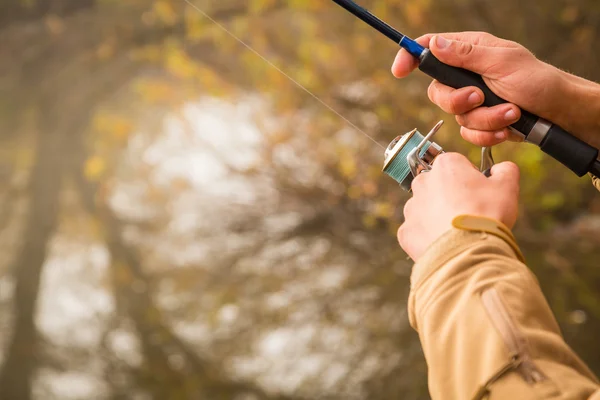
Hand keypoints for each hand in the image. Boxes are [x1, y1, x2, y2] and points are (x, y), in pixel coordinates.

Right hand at [391, 32, 599, 148]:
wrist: (558, 114)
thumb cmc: (537, 81)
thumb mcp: (503, 62)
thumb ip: (466, 54)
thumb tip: (434, 44)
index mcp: (470, 52)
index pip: (430, 48)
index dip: (411, 57)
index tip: (399, 70)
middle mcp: (466, 76)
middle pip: (437, 91)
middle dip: (458, 101)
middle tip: (479, 97)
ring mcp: (472, 101)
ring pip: (456, 117)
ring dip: (485, 119)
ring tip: (510, 112)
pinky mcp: (479, 123)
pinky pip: (468, 134)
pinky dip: (488, 134)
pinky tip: (507, 128)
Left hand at [398, 153, 519, 260]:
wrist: (468, 252)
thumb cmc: (486, 215)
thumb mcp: (507, 186)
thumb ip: (505, 170)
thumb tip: (500, 169)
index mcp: (445, 165)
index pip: (458, 164)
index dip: (471, 178)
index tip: (480, 193)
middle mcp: (422, 182)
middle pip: (438, 185)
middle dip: (451, 195)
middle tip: (469, 213)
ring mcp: (411, 207)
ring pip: (426, 208)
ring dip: (437, 216)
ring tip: (458, 231)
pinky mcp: (406, 231)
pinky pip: (418, 231)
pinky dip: (429, 236)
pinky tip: (445, 243)